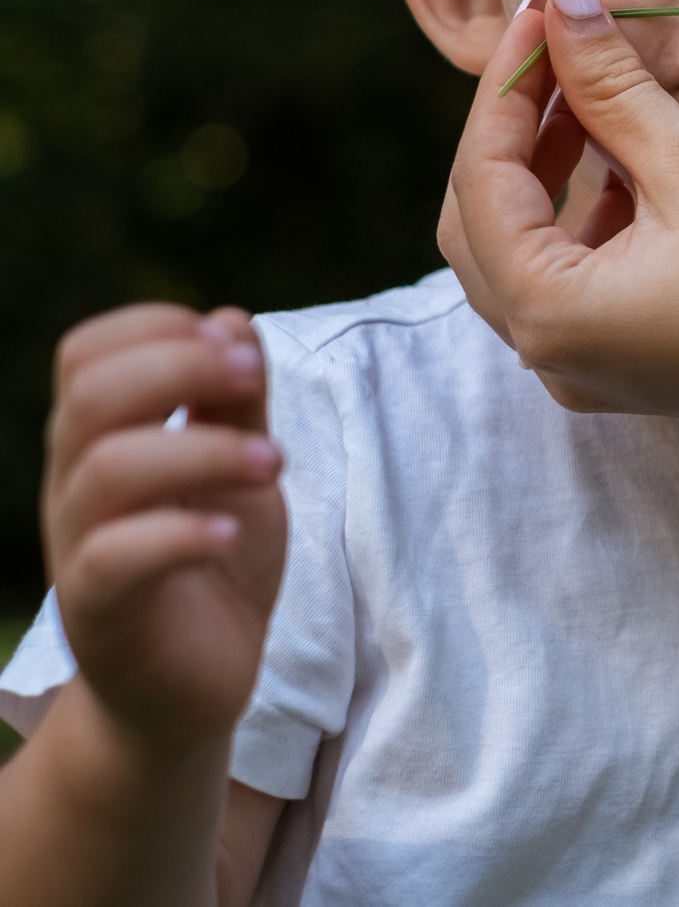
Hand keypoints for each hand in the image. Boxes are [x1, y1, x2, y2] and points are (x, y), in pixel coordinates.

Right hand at [42, 305, 285, 749]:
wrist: (193, 688)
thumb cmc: (216, 566)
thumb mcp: (242, 469)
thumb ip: (237, 403)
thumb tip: (230, 319)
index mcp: (101, 439)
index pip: (86, 353)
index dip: (155, 328)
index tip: (236, 346)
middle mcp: (75, 485)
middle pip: (88, 394)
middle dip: (178, 368)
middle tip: (254, 379)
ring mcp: (78, 548)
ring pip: (106, 467)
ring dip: (203, 448)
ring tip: (275, 464)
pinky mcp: (97, 612)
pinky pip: (112, 558)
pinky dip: (179, 534)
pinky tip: (230, 531)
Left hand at [438, 0, 678, 439]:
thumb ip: (612, 79)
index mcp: (549, 313)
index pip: (483, 175)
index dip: (507, 80)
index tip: (542, 5)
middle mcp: (548, 354)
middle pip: (480, 219)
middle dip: (515, 128)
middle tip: (560, 50)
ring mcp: (585, 369)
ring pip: (522, 249)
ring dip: (548, 169)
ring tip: (599, 96)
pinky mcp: (626, 364)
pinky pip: (570, 279)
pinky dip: (584, 215)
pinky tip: (633, 163)